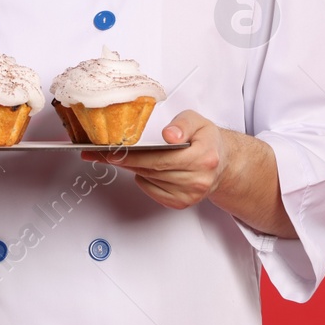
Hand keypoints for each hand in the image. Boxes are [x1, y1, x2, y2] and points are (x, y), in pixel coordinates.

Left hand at [82, 109, 231, 209]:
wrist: (221, 163)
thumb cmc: (206, 141)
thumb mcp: (198, 122)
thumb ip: (183, 124)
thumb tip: (170, 135)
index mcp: (204, 157)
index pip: (161, 158)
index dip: (134, 156)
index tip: (112, 152)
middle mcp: (198, 179)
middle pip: (152, 170)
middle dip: (125, 161)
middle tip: (103, 153)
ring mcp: (190, 194)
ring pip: (150, 180)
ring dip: (132, 168)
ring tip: (117, 157)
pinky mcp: (181, 203)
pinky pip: (152, 191)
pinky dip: (143, 179)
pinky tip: (143, 169)